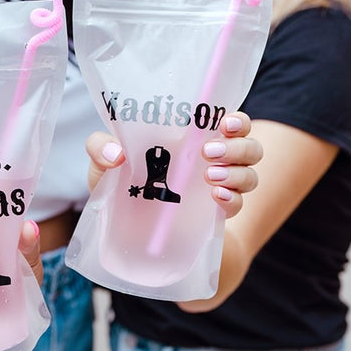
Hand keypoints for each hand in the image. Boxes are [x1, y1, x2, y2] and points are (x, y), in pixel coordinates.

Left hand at [85, 113, 260, 218]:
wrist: (125, 229)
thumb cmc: (118, 183)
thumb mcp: (102, 163)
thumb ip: (100, 147)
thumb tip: (115, 153)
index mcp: (192, 138)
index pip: (230, 121)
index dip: (237, 120)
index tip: (224, 123)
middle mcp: (212, 160)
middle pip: (249, 145)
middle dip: (237, 147)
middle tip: (207, 153)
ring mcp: (218, 187)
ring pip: (250, 174)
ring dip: (237, 172)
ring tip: (210, 178)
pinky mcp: (215, 214)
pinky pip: (238, 204)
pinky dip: (232, 199)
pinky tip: (215, 197)